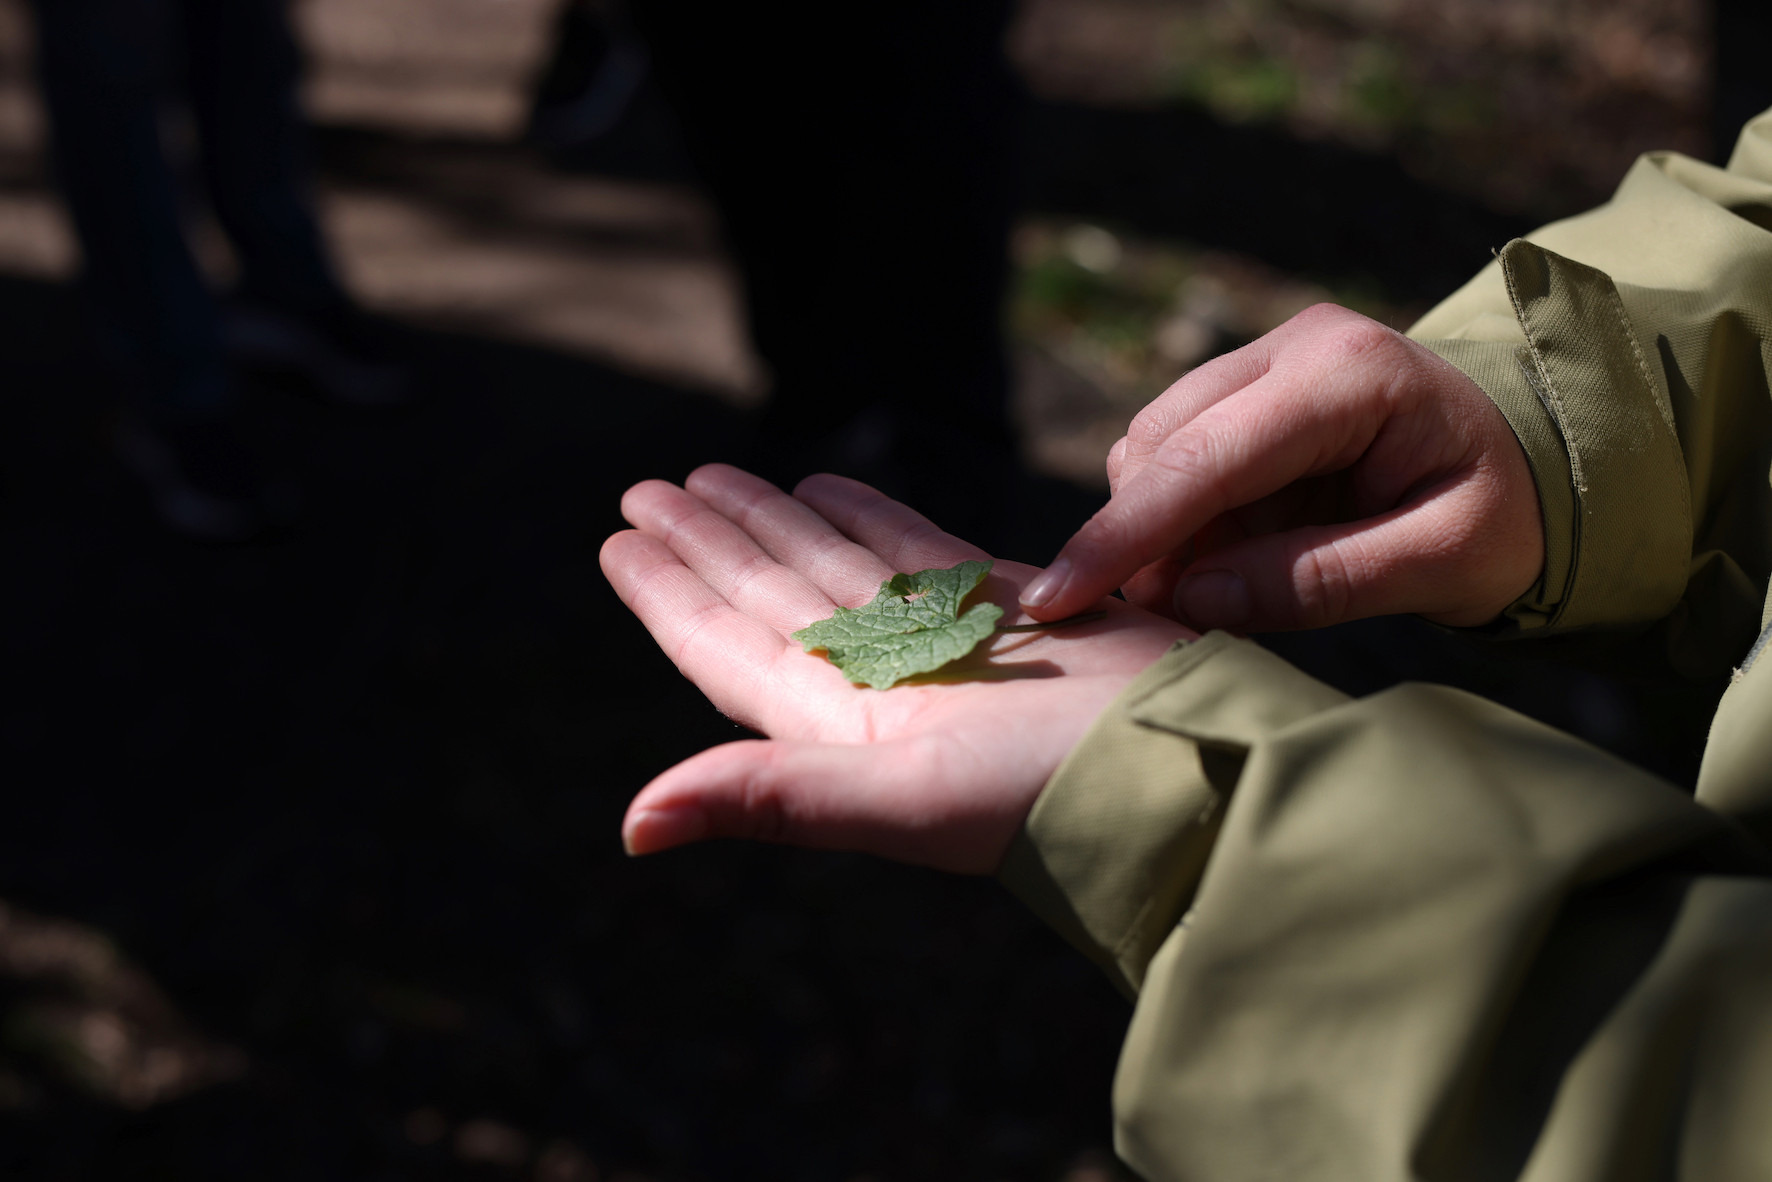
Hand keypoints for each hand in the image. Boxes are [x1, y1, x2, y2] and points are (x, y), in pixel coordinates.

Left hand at [601, 464, 1192, 872]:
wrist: (1179, 766)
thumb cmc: (1043, 798)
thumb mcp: (898, 800)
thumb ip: (770, 798)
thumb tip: (632, 825)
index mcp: (840, 724)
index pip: (728, 647)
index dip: (669, 596)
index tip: (615, 541)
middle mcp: (879, 683)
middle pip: (768, 595)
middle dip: (707, 541)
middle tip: (645, 487)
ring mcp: (938, 645)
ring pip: (831, 566)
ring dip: (773, 520)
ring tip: (716, 476)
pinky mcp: (1002, 611)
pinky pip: (914, 552)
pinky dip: (869, 515)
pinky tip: (828, 484)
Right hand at [1018, 304, 1543, 630]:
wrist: (1543, 459)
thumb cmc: (1508, 512)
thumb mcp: (1445, 561)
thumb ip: (1323, 581)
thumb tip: (1192, 600)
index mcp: (1349, 374)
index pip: (1205, 456)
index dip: (1122, 534)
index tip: (1053, 600)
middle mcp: (1295, 344)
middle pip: (1160, 443)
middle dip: (1134, 539)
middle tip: (1150, 625)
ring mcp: (1268, 357)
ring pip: (1154, 445)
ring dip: (1157, 531)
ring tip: (1209, 597)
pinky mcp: (1250, 385)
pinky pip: (1178, 453)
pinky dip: (1179, 518)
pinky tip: (1222, 561)